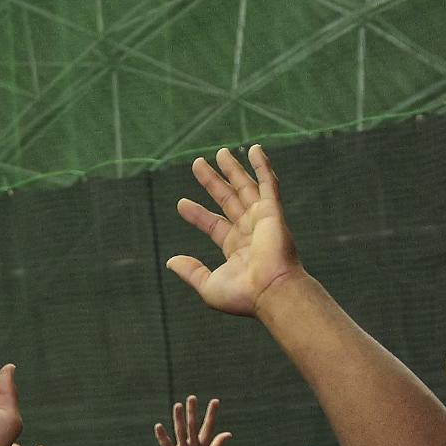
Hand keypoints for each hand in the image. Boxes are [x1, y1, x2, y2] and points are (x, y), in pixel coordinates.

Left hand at [155, 394, 225, 445]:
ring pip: (181, 432)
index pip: (209, 427)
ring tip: (177, 405)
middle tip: (192, 397)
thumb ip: (218, 444)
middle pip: (193, 426)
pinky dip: (162, 436)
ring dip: (179, 419)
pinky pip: (167, 445)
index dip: (212, 414)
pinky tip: (158, 426)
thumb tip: (229, 433)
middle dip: (193, 412)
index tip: (215, 401)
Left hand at [165, 143, 301, 316]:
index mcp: (235, 249)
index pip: (213, 224)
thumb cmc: (243, 295)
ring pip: (245, 187)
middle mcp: (249, 231)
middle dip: (213, 182)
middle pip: (227, 200)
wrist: (270, 292)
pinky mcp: (273, 211)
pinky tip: (255, 150)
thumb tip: (171, 261)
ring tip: (220, 152)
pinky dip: (263, 166)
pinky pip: (268, 183)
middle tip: (197, 164)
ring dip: (233, 169)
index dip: (197, 214)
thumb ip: (191, 271)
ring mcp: (262, 220)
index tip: (181, 203)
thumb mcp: (208, 285)